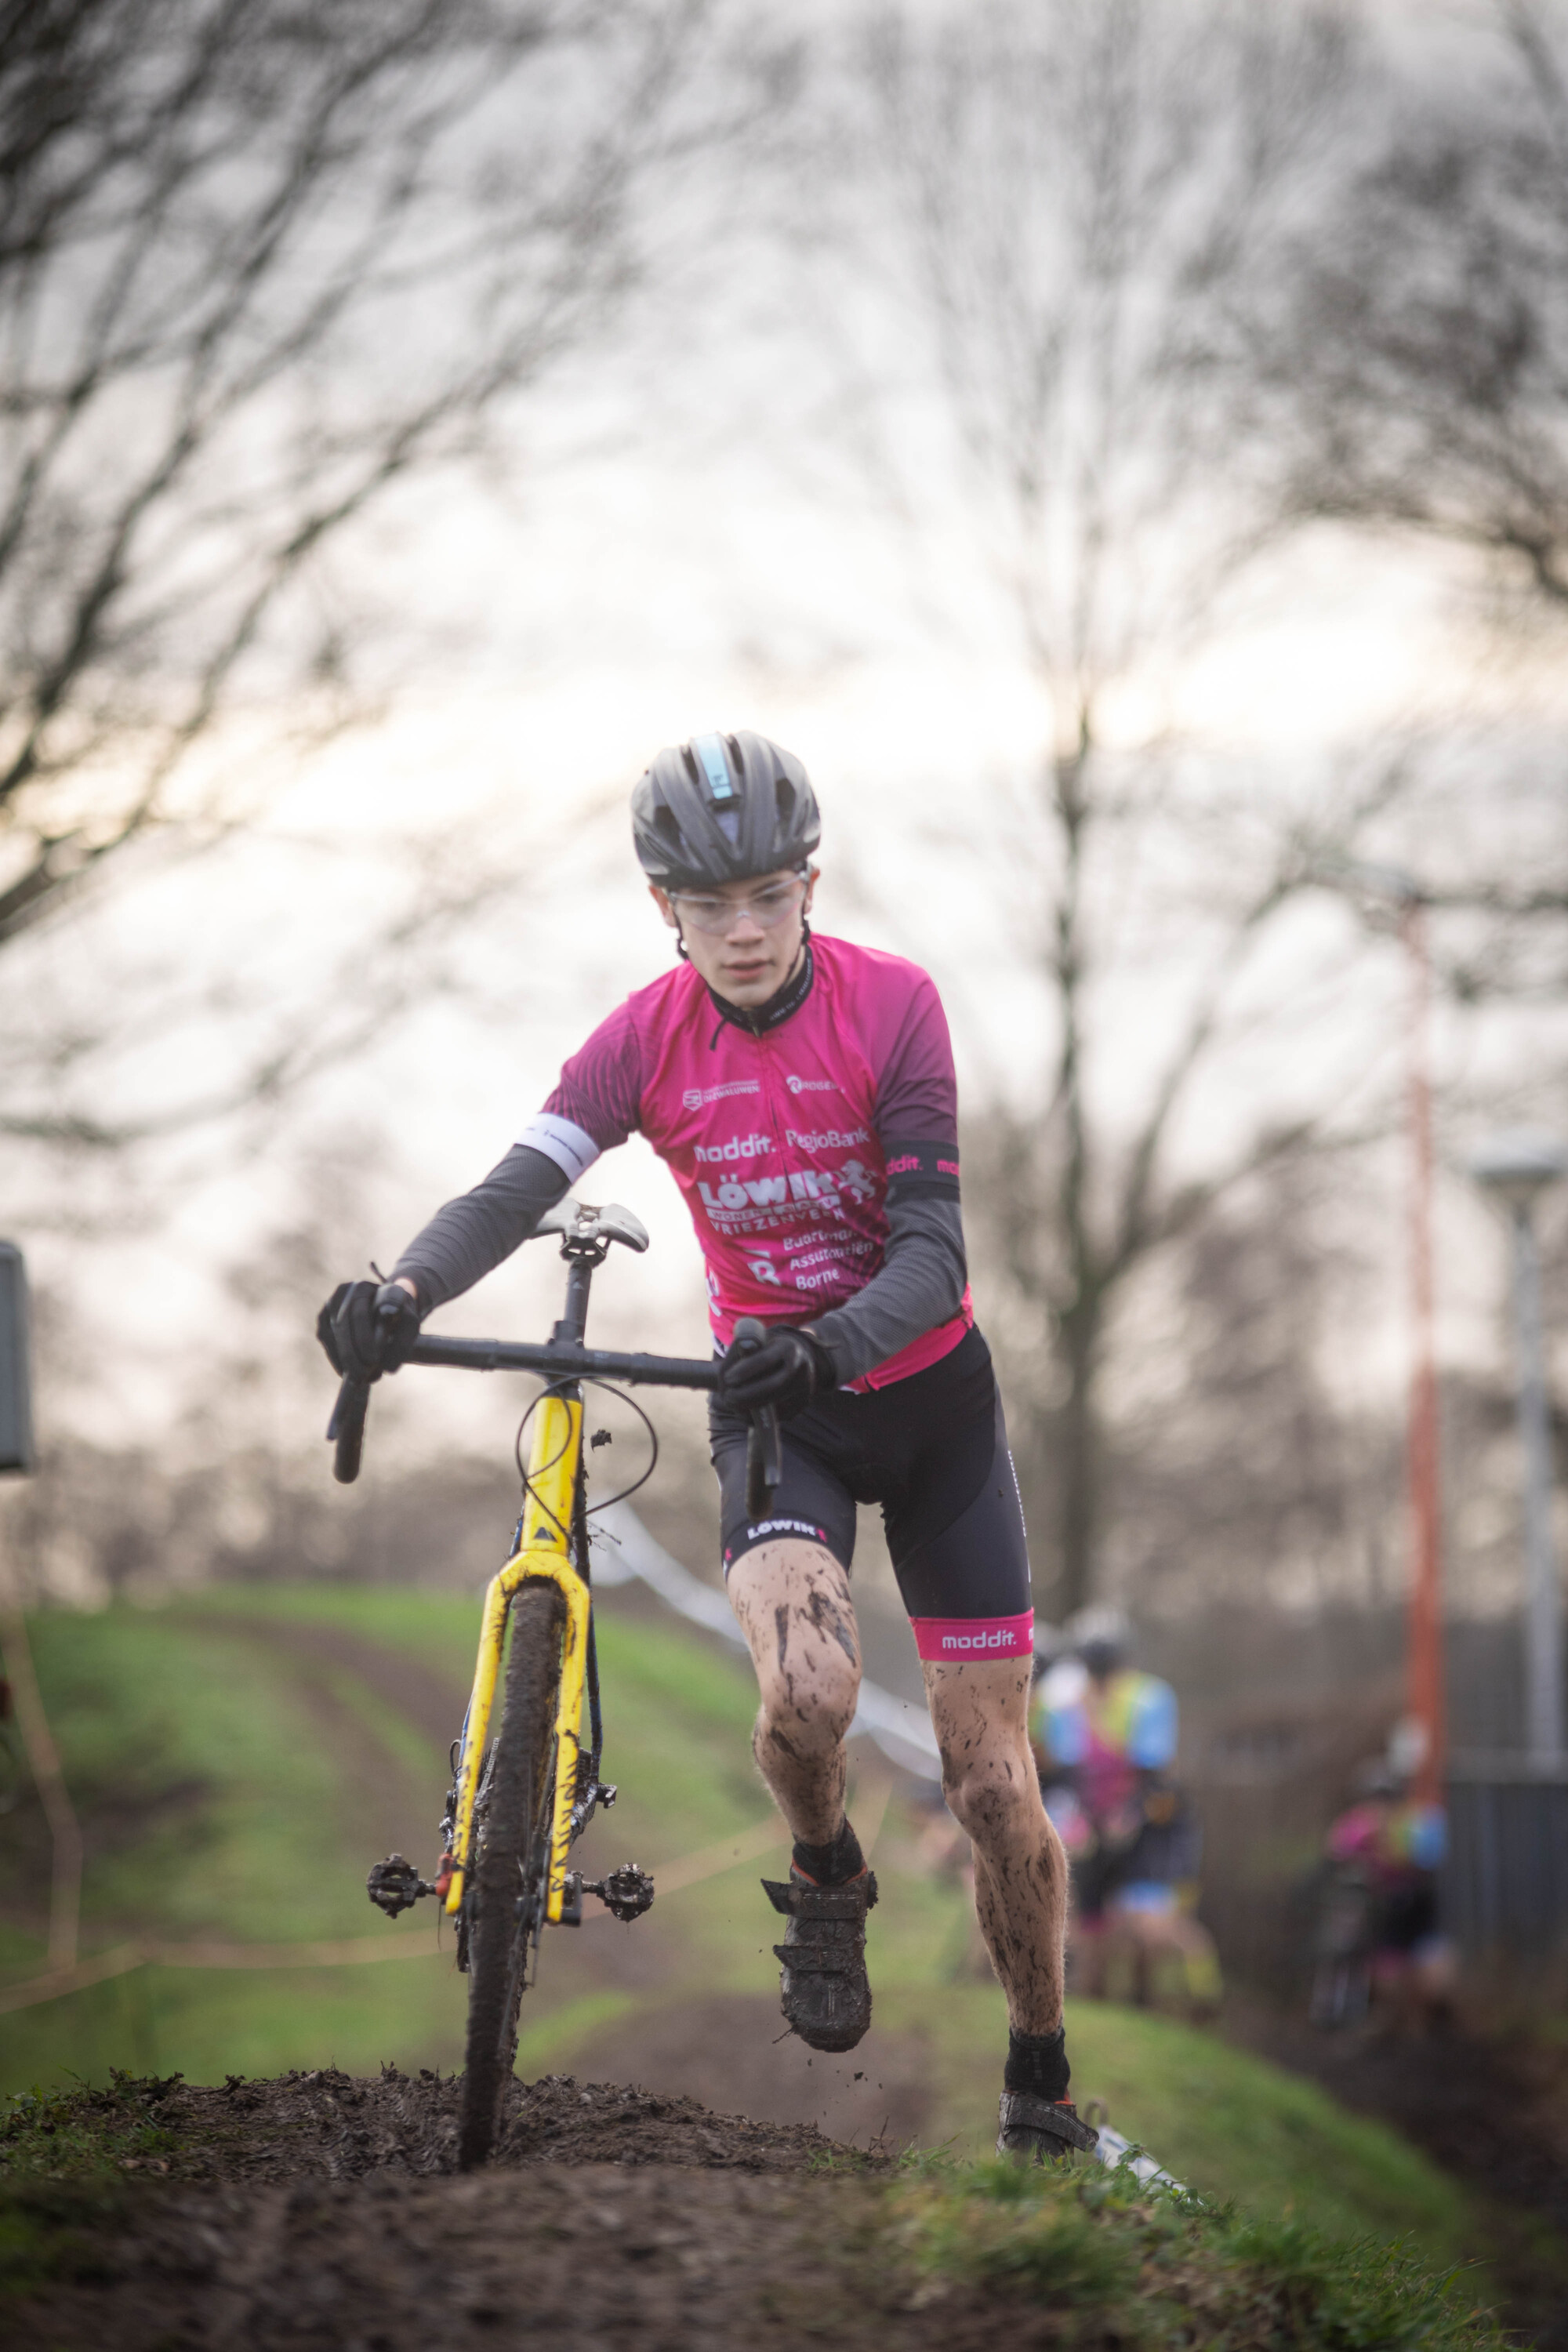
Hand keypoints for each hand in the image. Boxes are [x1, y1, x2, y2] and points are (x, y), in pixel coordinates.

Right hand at [317, 1279, 421, 1381]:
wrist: (386, 1309)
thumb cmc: (398, 1318)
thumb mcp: (409, 1326)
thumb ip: (403, 1344)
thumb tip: (388, 1368)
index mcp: (368, 1287)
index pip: (361, 1312)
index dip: (364, 1338)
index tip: (373, 1360)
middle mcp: (347, 1290)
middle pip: (343, 1324)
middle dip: (352, 1353)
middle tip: (363, 1376)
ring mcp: (332, 1302)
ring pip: (331, 1333)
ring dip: (343, 1358)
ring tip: (359, 1378)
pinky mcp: (324, 1318)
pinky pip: (326, 1339)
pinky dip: (336, 1357)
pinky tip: (347, 1372)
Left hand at [717, 1324, 834, 1420]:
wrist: (797, 1357)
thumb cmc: (768, 1349)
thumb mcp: (757, 1341)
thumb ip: (740, 1351)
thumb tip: (726, 1374)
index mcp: (788, 1347)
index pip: (765, 1359)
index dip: (745, 1370)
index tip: (727, 1378)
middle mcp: (801, 1367)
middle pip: (773, 1385)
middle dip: (746, 1394)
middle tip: (727, 1397)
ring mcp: (804, 1386)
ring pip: (776, 1403)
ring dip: (750, 1407)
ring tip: (732, 1404)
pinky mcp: (802, 1402)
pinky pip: (780, 1414)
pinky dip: (760, 1416)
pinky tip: (745, 1412)